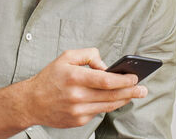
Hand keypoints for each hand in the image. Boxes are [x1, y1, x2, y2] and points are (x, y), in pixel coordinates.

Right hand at [22, 48, 147, 127]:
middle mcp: (77, 96)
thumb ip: (88, 55)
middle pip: (111, 95)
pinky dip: (108, 105)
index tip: (135, 77)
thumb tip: (106, 65)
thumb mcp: (66, 57)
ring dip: (124, 99)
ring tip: (135, 93)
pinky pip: (99, 112)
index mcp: (74, 77)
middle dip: (131, 91)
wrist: (31, 102)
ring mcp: (78, 111)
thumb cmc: (50, 77)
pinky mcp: (78, 120)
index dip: (123, 80)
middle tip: (143, 88)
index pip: (106, 80)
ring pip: (108, 105)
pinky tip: (115, 99)